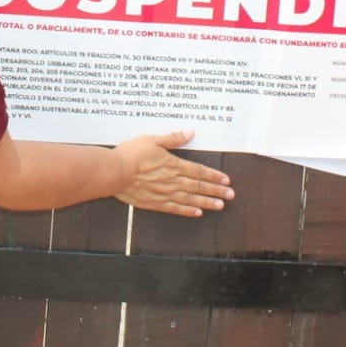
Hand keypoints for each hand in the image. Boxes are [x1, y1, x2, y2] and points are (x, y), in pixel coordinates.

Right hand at [111, 131, 233, 216]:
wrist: (114, 172)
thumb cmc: (131, 154)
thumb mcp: (152, 140)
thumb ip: (173, 139)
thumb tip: (190, 133)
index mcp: (173, 164)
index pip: (199, 171)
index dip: (214, 176)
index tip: (226, 180)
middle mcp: (172, 180)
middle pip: (199, 186)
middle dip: (216, 191)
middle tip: (231, 195)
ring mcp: (165, 193)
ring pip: (191, 199)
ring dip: (207, 202)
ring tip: (220, 205)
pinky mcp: (155, 202)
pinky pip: (176, 208)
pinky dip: (188, 211)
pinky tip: (198, 213)